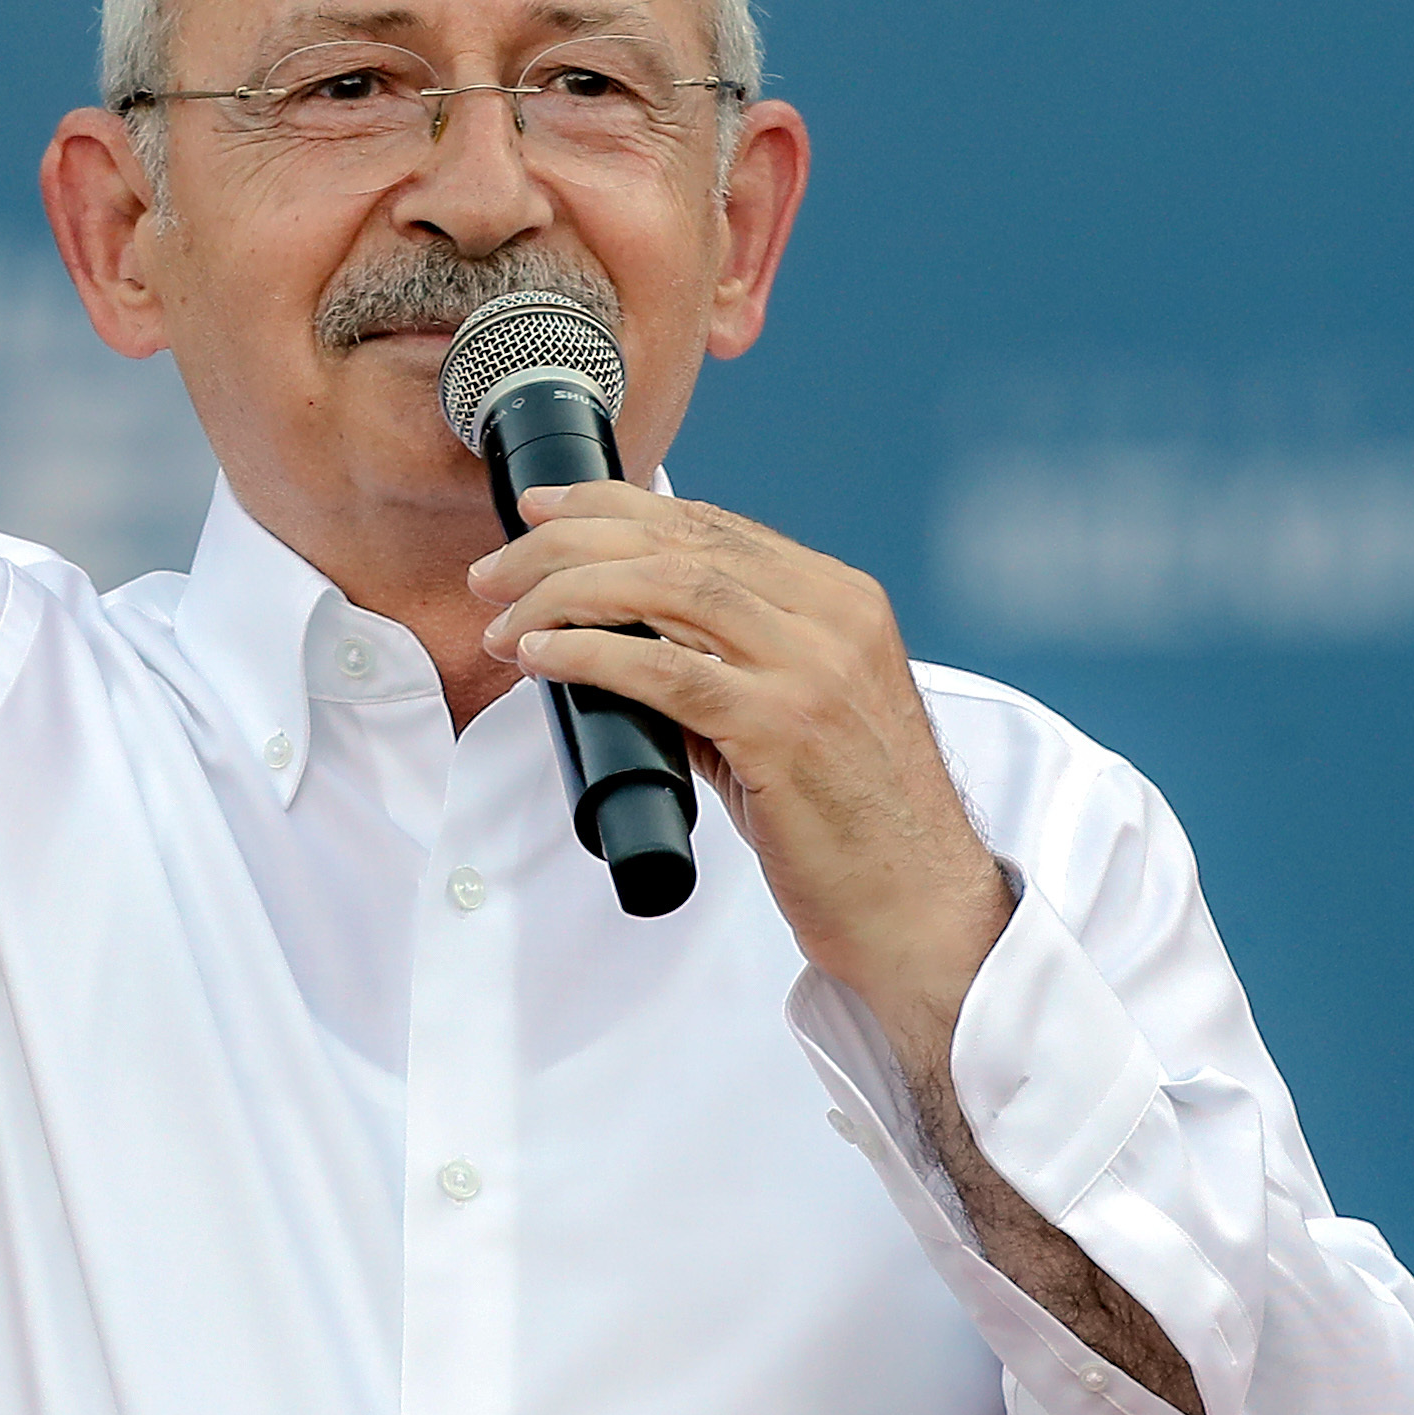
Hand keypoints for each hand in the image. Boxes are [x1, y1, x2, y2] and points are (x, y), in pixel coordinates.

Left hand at [470, 479, 1011, 1044]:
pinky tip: (542, 654)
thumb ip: (726, 668)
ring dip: (564, 592)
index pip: (711, 523)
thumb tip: (618, 644)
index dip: (613, 506)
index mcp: (842, 600)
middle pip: (678, 542)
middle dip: (568, 542)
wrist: (919, 908)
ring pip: (666, 588)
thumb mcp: (798, 718)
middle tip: (495, 569)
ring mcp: (813, 669)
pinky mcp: (784, 729)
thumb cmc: (851, 824)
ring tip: (502, 616)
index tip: (541, 508)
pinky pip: (666, 671)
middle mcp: (833, 617)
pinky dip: (590, 652)